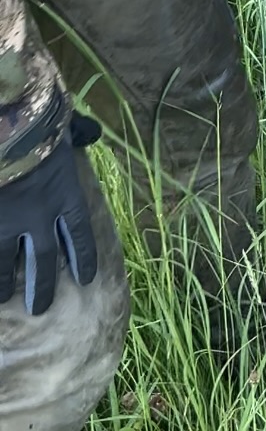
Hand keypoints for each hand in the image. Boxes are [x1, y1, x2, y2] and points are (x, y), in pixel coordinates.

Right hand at [0, 113, 100, 316]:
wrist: (5, 127)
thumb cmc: (36, 123)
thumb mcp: (63, 127)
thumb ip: (79, 134)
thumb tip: (92, 132)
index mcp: (65, 194)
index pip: (79, 234)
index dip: (83, 258)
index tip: (86, 279)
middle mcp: (39, 216)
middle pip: (45, 260)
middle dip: (43, 286)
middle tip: (40, 307)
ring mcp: (8, 222)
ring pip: (6, 264)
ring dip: (5, 283)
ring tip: (4, 298)